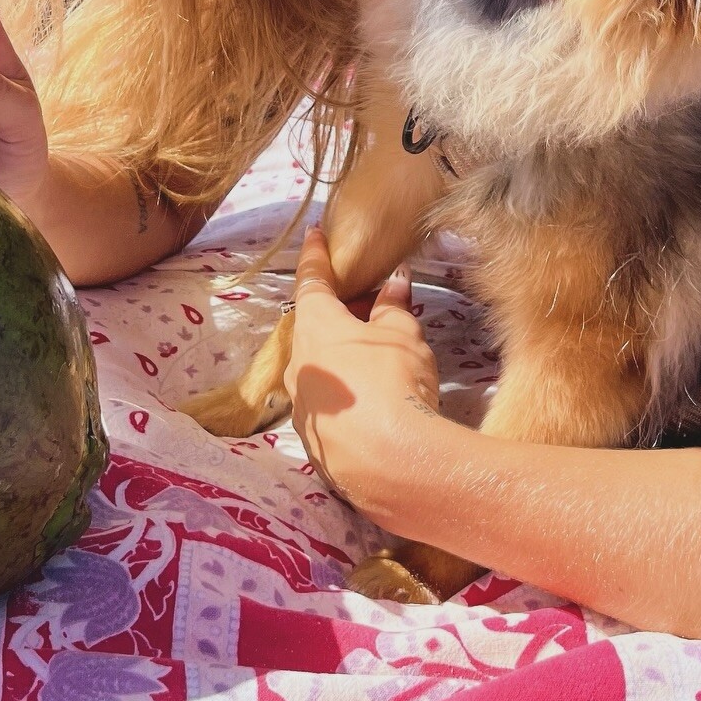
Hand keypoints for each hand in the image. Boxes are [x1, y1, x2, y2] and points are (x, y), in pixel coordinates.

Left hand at [284, 227, 440, 514]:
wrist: (394, 464)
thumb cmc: (395, 382)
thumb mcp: (402, 334)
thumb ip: (393, 307)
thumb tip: (394, 283)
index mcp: (315, 328)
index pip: (311, 281)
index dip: (316, 257)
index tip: (315, 236)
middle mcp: (298, 365)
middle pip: (313, 327)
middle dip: (339, 312)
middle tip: (368, 302)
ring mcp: (304, 407)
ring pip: (319, 368)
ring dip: (343, 354)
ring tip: (377, 351)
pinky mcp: (316, 444)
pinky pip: (329, 404)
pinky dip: (348, 391)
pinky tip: (374, 397)